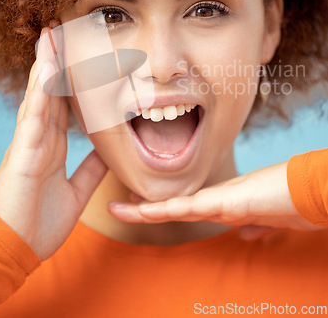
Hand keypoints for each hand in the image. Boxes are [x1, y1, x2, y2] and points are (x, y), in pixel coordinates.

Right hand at [0, 26, 106, 259]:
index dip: (70, 81)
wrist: (16, 251)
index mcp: (52, 148)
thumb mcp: (77, 193)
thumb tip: (109, 152)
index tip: (78, 59)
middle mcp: (40, 139)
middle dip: (56, 63)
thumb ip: (91, 171)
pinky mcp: (23, 149)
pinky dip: (40, 87)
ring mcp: (30, 141)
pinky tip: (46, 64)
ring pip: (40, 94)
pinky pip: (34, 112)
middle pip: (50, 92)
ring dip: (45, 64)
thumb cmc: (39, 224)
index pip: (62, 105)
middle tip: (61, 33)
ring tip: (50, 35)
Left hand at [108, 161, 321, 239]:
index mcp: (224, 204)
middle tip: (116, 203)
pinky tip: (149, 211)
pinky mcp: (231, 202)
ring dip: (147, 209)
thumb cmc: (290, 201)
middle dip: (143, 207)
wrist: (310, 190)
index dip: (160, 208)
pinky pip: (194, 207)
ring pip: (176, 205)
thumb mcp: (267, 220)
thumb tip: (244, 235)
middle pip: (173, 205)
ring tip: (120, 207)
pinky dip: (170, 210)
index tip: (138, 206)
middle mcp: (218, 200)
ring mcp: (222, 200)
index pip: (185, 207)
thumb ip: (253, 226)